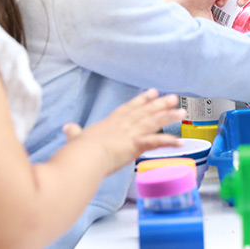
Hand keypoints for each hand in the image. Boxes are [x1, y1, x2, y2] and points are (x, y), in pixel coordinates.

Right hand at [61, 89, 184, 174]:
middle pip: (145, 111)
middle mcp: (123, 125)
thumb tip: (66, 127)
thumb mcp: (76, 138)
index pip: (129, 108)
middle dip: (160, 104)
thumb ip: (74, 133)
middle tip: (173, 97)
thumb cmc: (79, 150)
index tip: (152, 93)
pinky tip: (180, 141)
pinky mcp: (136, 144)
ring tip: (183, 112)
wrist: (84, 156)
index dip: (141, 100)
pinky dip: (169, 141)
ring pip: (154, 122)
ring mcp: (131, 133)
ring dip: (169, 116)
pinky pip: (156, 142)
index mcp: (111, 123)